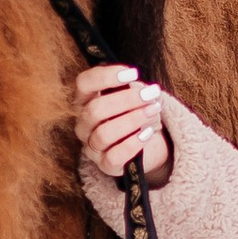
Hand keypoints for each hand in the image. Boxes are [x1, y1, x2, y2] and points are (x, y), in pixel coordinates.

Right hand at [75, 63, 170, 184]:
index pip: (83, 84)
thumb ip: (129, 88)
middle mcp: (83, 125)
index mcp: (85, 101)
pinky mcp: (105, 165)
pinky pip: (114, 156)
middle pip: (95, 110)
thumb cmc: (135, 114)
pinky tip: (147, 134)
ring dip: (132, 120)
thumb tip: (136, 85)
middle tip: (150, 94)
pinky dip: (132, 144)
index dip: (105, 76)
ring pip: (103, 134)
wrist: (147, 145)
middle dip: (126, 100)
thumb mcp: (132, 97)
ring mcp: (92, 147)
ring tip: (153, 111)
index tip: (133, 73)